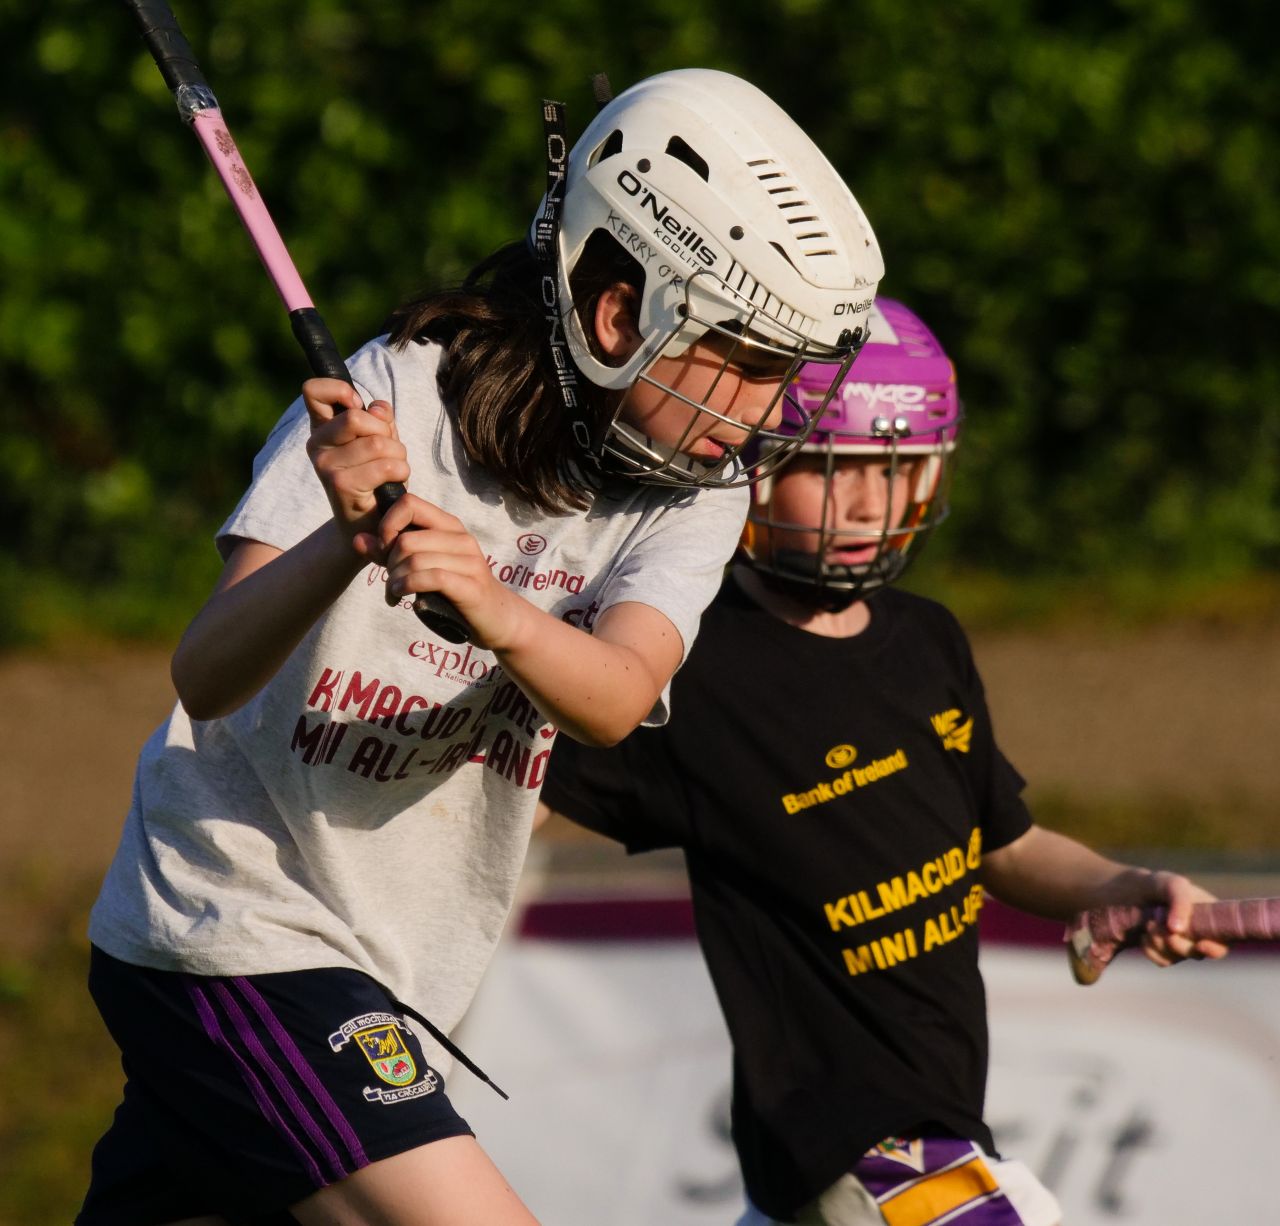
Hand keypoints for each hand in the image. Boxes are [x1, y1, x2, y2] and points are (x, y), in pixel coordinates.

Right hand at [303, 378, 409, 552]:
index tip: (358, 408)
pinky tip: (394, 484)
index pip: (313, 391)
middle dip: (386, 432)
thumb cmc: (376, 478)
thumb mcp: (380, 440)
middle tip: (389, 451)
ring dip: (398, 455)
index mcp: (321, 427)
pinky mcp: (341, 485)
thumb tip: (378, 408)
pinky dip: (401, 472)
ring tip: (393, 470)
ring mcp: (325, 466)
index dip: (341, 391)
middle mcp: (316, 445)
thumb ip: (379, 419)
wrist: (368, 526)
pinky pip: (386, 466)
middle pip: (356, 416)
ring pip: (378, 443)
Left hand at [377, 494, 525, 650]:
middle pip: (406, 539)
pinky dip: (409, 586)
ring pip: (415, 559)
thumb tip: (358, 540)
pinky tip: (402, 596)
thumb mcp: (420, 567)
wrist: (496, 619)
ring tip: (395, 592)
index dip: (388, 524)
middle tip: (390, 580)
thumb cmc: (455, 591)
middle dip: (389, 563)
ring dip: (396, 580)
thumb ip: (389, 553)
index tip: (384, 548)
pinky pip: (431, 578)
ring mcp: (469, 561)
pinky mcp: (471, 585)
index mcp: (449, 526)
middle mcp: (461, 538)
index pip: (409, 503)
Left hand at [1139, 871, 1230, 967]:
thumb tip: (1178, 930)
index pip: (1224, 941)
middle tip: (1156, 922)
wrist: (1124, 891)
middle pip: (1198, 953)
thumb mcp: (1170, 884)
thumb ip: (1180, 901)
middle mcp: (1200, 934)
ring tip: (1149, 923)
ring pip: (1178, 958)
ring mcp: (1183, 945)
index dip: (1216, 948)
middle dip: (1177, 942)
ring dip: (1160, 943)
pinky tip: (1144, 934)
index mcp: (1211, 917)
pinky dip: (1150, 950)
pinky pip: (1163, 962)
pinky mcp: (1166, 953)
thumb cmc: (1155, 885)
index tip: (1200, 944)